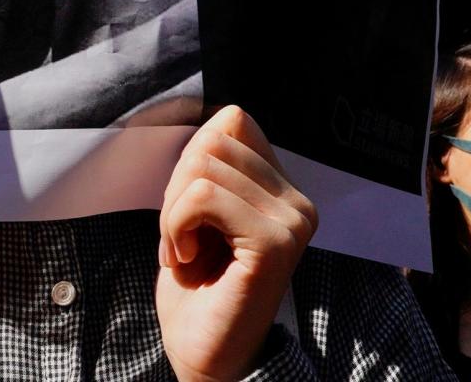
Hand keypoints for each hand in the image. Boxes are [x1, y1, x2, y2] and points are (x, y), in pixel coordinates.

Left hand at [156, 106, 317, 380]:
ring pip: (202, 167)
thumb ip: (207, 165)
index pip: (232, 122)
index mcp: (281, 189)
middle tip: (184, 238)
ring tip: (188, 252)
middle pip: (212, 142)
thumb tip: (218, 114)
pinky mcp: (274, 241)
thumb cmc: (196, 288)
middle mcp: (297, 201)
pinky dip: (175, 227)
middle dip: (177, 189)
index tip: (189, 213)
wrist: (204, 355)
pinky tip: (188, 260)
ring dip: (173, 214)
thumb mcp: (193, 212)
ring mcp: (292, 220)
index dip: (192, 159)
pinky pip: (201, 197)